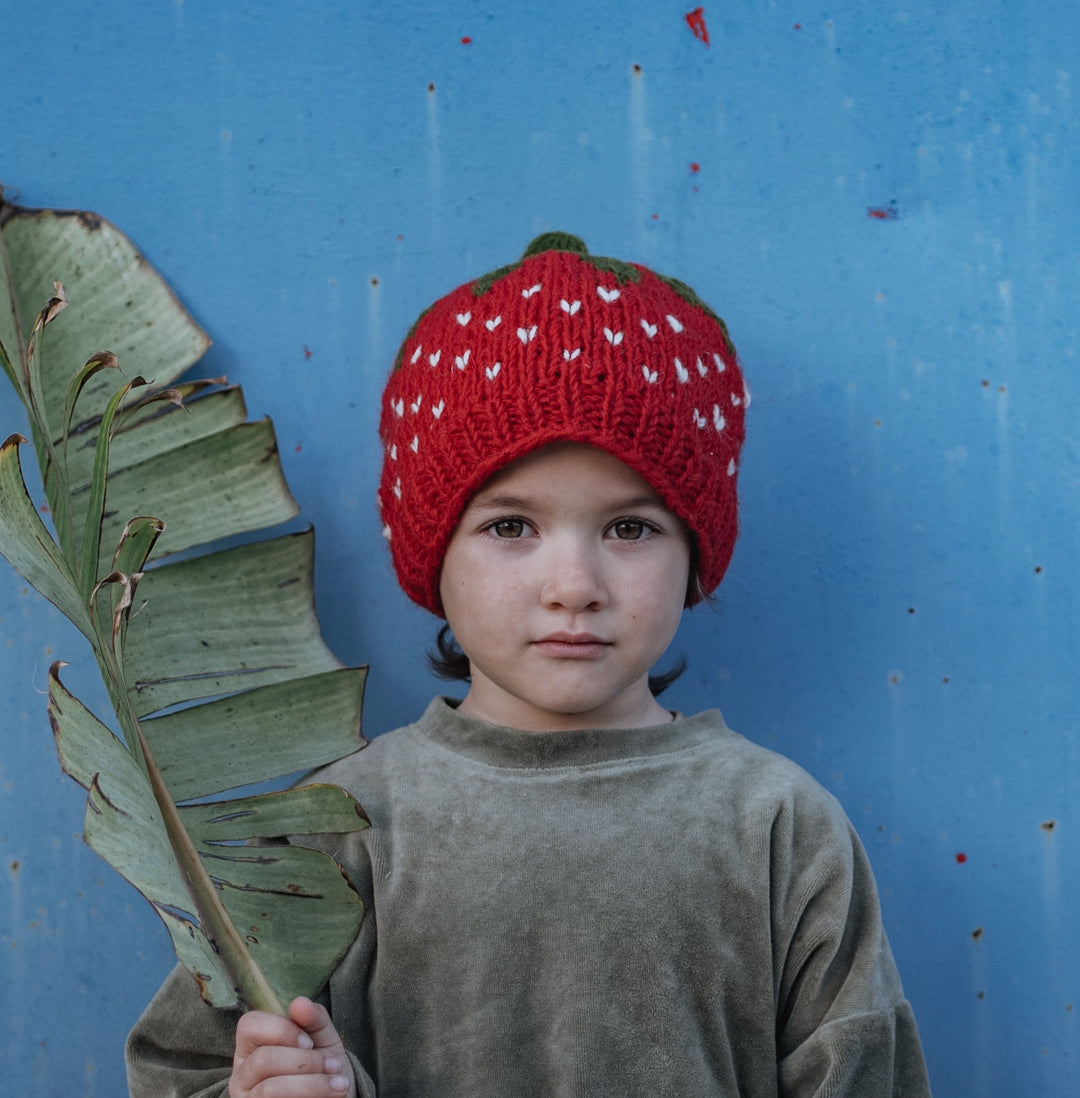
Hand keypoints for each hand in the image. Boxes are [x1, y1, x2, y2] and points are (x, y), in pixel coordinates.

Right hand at [229, 997, 356, 1096]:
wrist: (335, 1096)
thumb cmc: (321, 1063)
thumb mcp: (322, 1036)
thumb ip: (313, 1017)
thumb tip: (299, 1003)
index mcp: (251, 1046)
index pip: (249, 1025)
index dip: (281, 1029)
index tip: (309, 1042)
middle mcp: (242, 1074)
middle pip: (262, 1059)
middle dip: (304, 1062)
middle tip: (332, 1065)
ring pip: (270, 1089)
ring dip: (311, 1084)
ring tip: (338, 1084)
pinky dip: (310, 1097)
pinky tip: (330, 1094)